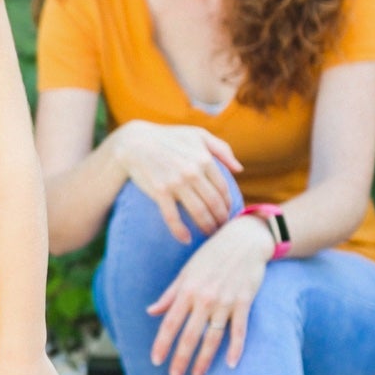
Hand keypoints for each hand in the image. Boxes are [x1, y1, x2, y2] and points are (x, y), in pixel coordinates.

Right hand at [113, 121, 241, 243]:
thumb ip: (222, 149)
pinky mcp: (159, 192)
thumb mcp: (198, 134)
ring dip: (207, 227)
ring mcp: (176, 183)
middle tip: (222, 228)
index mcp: (204, 159)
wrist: (135, 143)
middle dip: (221, 219)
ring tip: (210, 235)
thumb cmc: (169, 137)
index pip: (223, 188)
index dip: (228, 204)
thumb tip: (239, 169)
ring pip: (198, 212)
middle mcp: (192, 172)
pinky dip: (180, 232)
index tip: (228, 213)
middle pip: (214, 203)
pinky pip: (172, 217)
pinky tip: (187, 240)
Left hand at [147, 216, 271, 374]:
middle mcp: (204, 299)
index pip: (170, 323)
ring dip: (204, 359)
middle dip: (181, 358)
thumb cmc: (212, 254)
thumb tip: (151, 312)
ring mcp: (225, 302)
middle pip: (190, 335)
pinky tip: (231, 364)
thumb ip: (170, 294)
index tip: (156, 360)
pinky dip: (236, 348)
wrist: (244, 239)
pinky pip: (239, 330)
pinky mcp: (244, 303)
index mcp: (187, 291)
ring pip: (212, 338)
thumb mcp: (186, 272)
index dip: (162, 344)